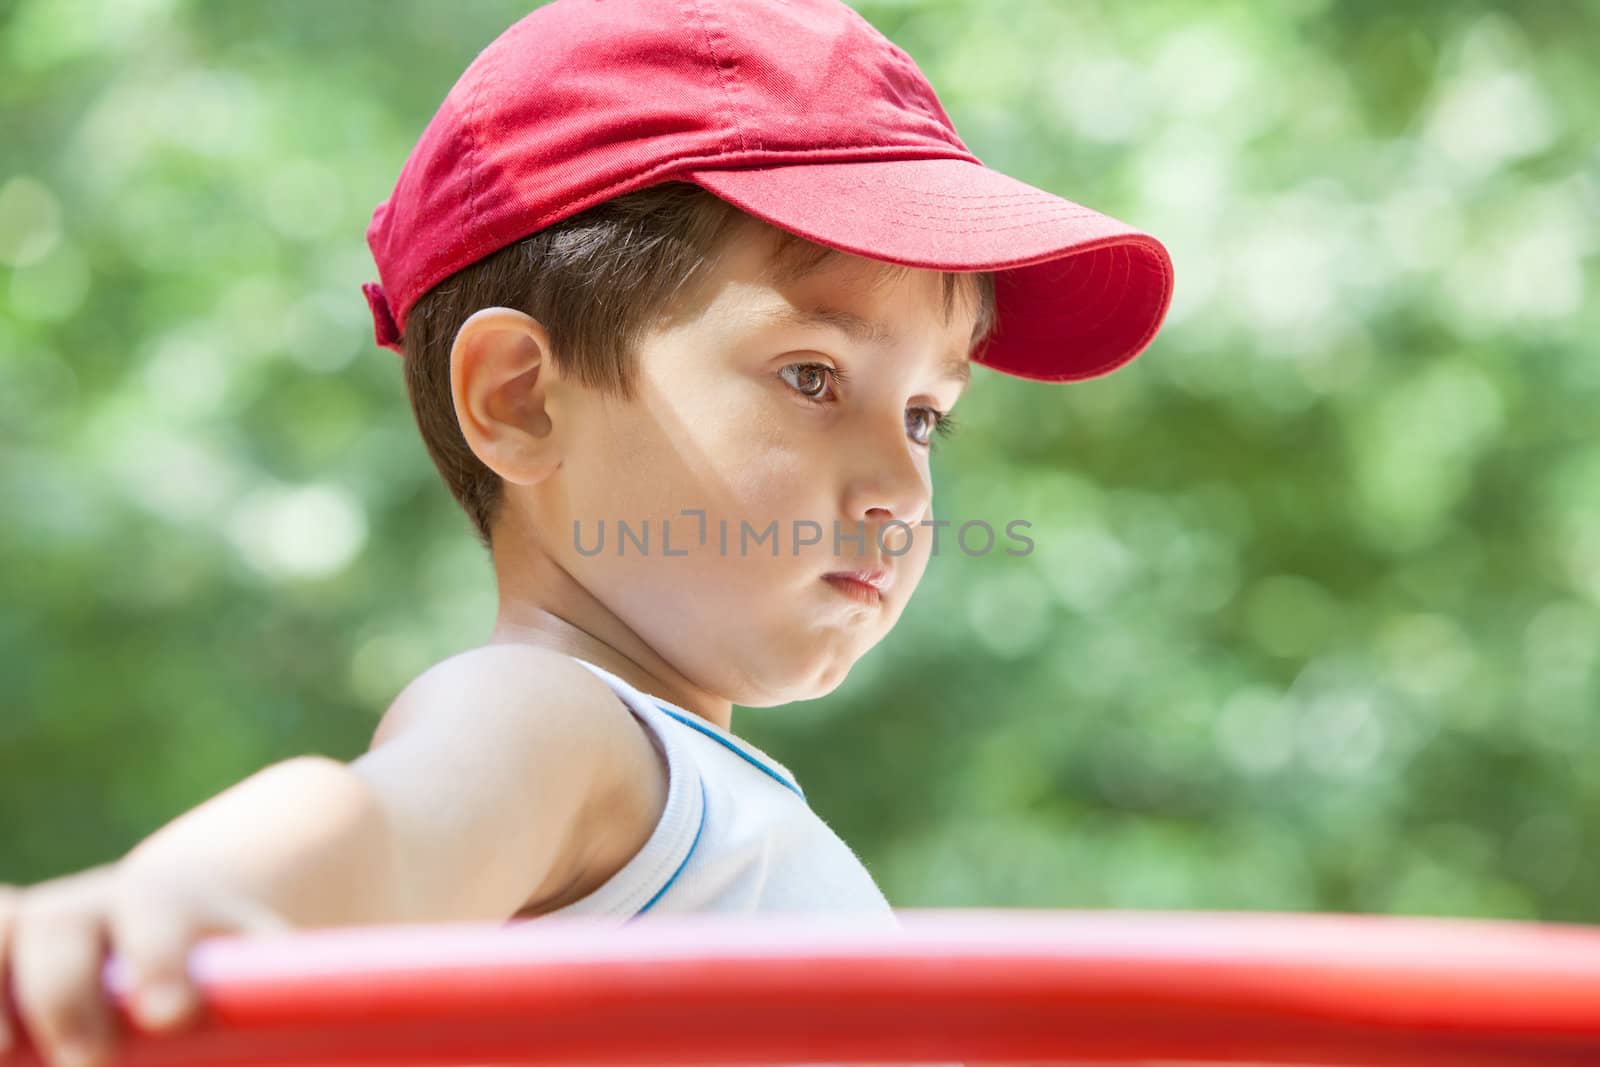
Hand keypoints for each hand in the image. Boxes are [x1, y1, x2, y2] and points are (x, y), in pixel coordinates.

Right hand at [0, 858, 292, 1066]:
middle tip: (89, 1060)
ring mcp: (38, 931)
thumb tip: (330, 1019)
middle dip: (66, 992)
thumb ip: (287, 994)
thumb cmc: (240, 962)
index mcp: (171, 906)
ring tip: (5, 1054)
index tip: (172, 1013)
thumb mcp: (271, 967)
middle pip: (64, 930)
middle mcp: (93, 907)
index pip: (160, 921)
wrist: (190, 911)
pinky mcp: (6, 955)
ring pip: (3, 933)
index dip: (160, 961)